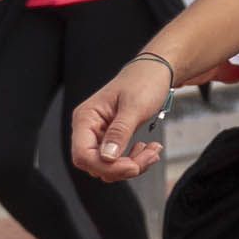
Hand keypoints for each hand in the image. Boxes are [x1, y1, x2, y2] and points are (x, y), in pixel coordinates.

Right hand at [69, 54, 172, 181]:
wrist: (156, 72)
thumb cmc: (144, 81)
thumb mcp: (134, 106)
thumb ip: (119, 132)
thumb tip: (107, 157)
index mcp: (86, 117)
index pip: (82, 155)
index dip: (106, 166)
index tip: (132, 166)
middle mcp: (88, 128)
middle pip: (95, 165)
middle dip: (124, 167)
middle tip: (149, 156)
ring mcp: (99, 135)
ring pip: (108, 166)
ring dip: (132, 165)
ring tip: (152, 151)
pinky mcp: (111, 139)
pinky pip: (118, 161)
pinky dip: (134, 160)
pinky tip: (147, 149)